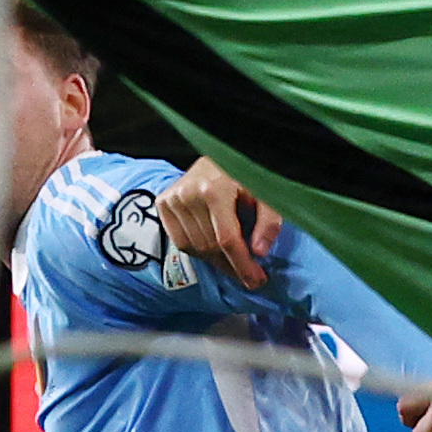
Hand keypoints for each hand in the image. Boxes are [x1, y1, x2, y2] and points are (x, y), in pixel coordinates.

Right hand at [157, 162, 278, 286]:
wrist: (220, 151)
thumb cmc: (245, 172)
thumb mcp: (266, 191)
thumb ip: (268, 220)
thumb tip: (259, 252)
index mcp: (213, 189)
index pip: (227, 239)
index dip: (242, 264)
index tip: (257, 281)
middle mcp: (187, 193)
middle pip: (210, 246)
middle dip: (233, 266)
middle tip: (250, 275)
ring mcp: (172, 198)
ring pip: (195, 247)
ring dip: (217, 260)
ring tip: (235, 260)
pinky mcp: (163, 202)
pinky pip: (181, 241)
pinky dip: (199, 250)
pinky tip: (214, 248)